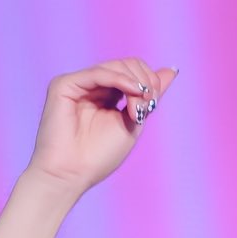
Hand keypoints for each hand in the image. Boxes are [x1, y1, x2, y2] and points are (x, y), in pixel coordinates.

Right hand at [24, 57, 176, 196]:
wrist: (72, 173)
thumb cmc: (100, 155)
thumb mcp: (134, 122)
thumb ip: (148, 97)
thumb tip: (172, 70)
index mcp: (107, 95)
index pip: (134, 72)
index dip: (150, 82)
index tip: (154, 104)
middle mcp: (92, 86)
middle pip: (127, 64)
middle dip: (145, 82)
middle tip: (147, 106)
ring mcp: (78, 83)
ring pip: (115, 66)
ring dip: (136, 84)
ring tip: (139, 108)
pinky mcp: (64, 84)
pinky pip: (98, 73)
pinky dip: (120, 79)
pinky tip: (133, 91)